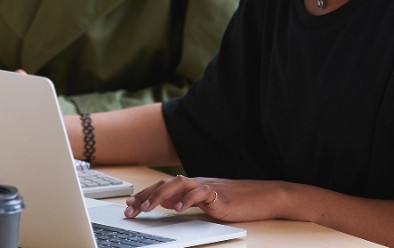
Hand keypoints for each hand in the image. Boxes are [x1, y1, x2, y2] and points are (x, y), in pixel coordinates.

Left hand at [124, 175, 282, 223]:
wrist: (265, 196)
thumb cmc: (237, 200)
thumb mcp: (206, 202)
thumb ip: (185, 200)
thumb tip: (165, 202)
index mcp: (193, 185)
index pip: (164, 187)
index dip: (145, 194)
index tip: (129, 204)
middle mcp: (197, 183)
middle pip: (166, 185)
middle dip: (146, 197)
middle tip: (131, 210)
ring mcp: (208, 187)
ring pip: (179, 185)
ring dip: (160, 196)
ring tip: (147, 208)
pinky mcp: (220, 196)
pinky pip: (201, 194)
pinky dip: (188, 200)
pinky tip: (178, 209)